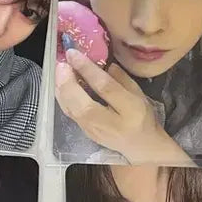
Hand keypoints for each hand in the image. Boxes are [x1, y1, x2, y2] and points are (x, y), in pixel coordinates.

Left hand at [56, 49, 189, 163]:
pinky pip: (71, 115)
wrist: (141, 147)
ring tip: (59, 71)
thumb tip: (101, 63)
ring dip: (62, 90)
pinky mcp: (86, 134)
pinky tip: (60, 86)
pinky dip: (63, 99)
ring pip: (74, 112)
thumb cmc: (142, 117)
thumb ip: (121, 79)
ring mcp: (96, 132)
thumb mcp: (139, 94)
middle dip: (69, 83)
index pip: (105, 88)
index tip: (74, 54)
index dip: (87, 70)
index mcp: (131, 110)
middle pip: (84, 105)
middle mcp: (111, 124)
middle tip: (62, 64)